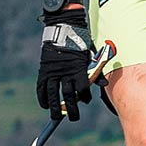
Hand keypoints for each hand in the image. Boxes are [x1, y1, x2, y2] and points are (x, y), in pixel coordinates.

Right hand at [37, 0, 95, 120]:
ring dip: (55, 107)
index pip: (83, 88)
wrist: (64, 28)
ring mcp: (53, 71)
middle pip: (69, 95)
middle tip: (74, 117)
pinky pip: (41, 87)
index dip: (84, 96)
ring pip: (53, 94)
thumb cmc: (81, 42)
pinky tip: (45, 105)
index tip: (85, 100)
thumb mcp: (91, 55)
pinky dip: (43, 97)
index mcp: (79, 68)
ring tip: (56, 117)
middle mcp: (66, 72)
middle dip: (72, 108)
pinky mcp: (44, 70)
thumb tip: (104, 84)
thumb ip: (96, 70)